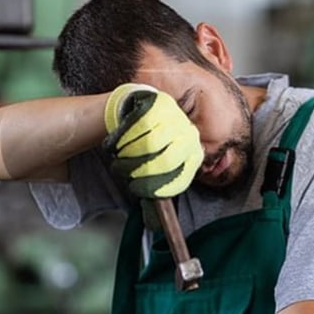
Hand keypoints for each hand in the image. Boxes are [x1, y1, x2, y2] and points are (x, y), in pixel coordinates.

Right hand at [103, 83, 203, 198]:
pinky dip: (127, 136)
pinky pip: (142, 123)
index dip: (156, 188)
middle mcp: (191, 136)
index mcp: (194, 156)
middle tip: (122, 171)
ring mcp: (179, 117)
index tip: (136, 189)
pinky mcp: (163, 103)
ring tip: (120, 154)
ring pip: (152, 143)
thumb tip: (152, 211)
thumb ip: (160, 183)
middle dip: (140, 170)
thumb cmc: (151, 145)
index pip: (179, 179)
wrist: (144, 111)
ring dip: (130, 153)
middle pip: (167, 161)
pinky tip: (120, 140)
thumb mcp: (161, 164)